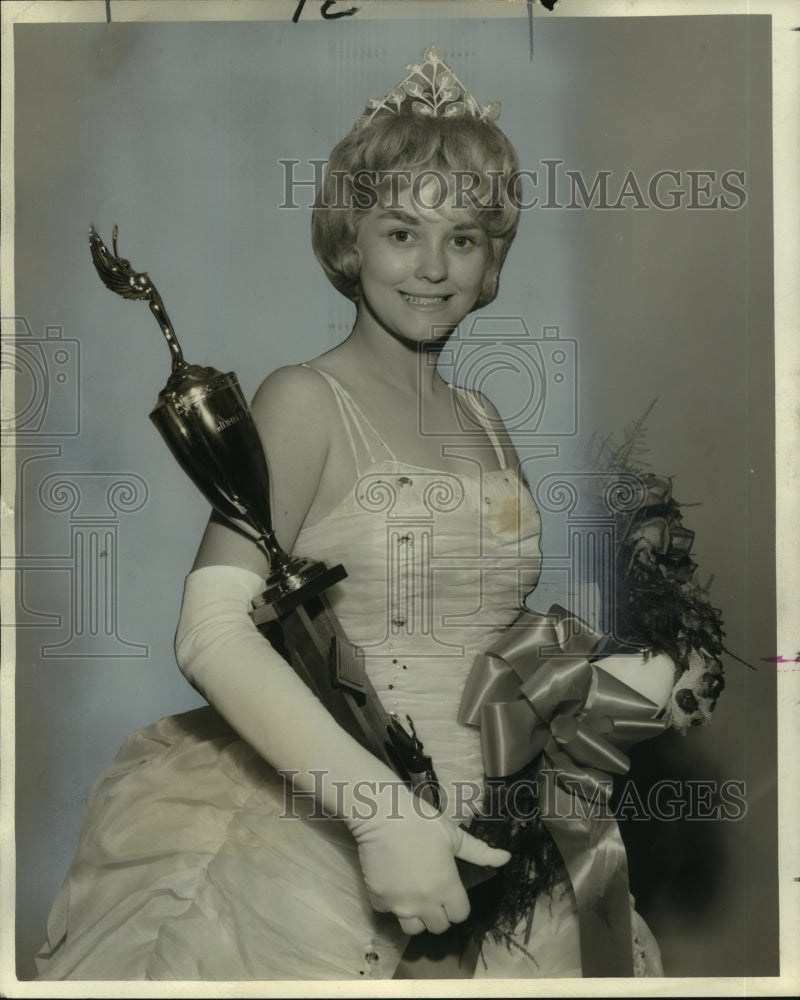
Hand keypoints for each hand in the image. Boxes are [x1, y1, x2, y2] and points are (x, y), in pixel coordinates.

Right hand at [349, 787, 510, 934]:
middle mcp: (425, 903)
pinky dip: (392, 904)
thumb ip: (480, 852)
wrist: (382, 815)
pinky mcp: (379, 900)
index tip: (451, 891)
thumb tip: (507, 858)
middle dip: (439, 913)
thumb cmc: (422, 822)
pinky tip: (393, 885)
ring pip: (413, 928)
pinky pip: (389, 913)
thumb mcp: (454, 835)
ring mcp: (400, 905)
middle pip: (438, 926)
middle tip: (433, 892)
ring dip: (416, 916)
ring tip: (413, 895)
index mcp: (447, 887)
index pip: (461, 915)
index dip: (458, 904)